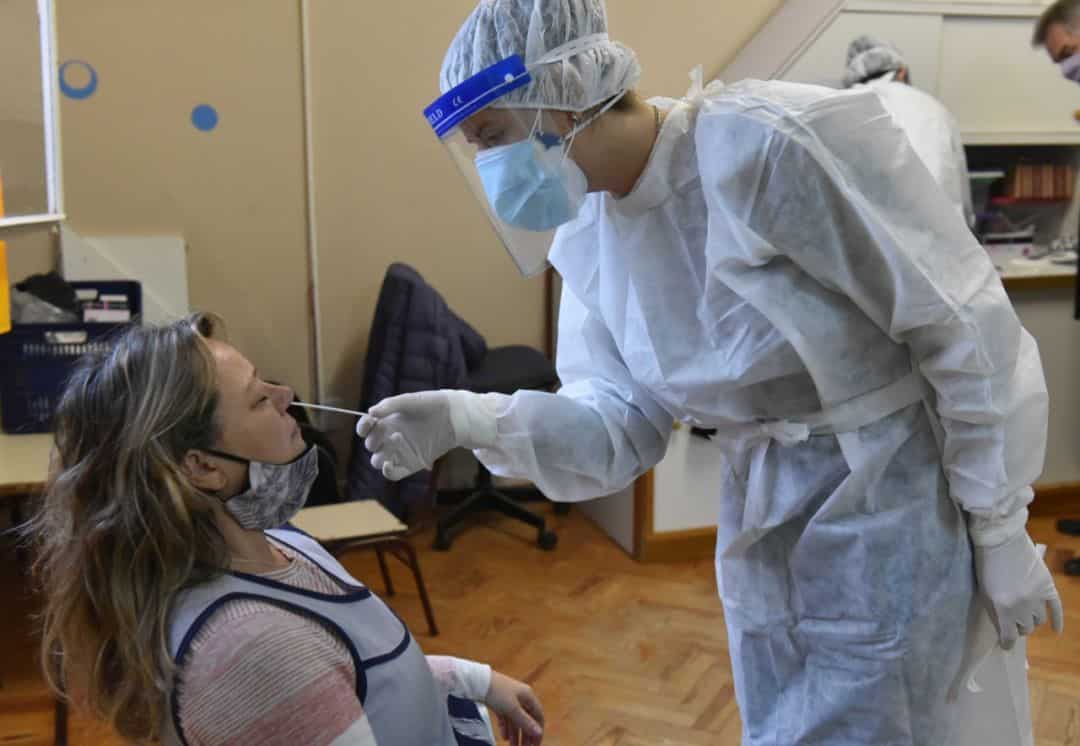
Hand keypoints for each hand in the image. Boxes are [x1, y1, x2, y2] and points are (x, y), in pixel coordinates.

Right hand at [356, 392, 457, 480]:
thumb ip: (390, 405)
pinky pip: (393, 474)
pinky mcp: (411, 464)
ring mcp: (400, 452)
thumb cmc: (431, 405)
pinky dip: (387, 472)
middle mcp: (390, 438)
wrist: (454, 416)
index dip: (363, 427)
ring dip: (381, 453)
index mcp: (386, 422)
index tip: (369, 422)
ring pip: (378, 461)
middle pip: (371, 446)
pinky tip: (388, 463)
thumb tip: (370, 413)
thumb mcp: (409, 401)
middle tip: (386, 428)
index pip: (366, 429)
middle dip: (373, 439)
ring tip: (398, 437)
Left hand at [485, 670, 543, 744]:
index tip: (535, 744)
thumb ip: (526, 722)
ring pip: (515, 719)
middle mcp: (520, 697)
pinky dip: (505, 727)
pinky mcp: (499, 701)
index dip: (538, 730)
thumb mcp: (513, 709)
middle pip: (526, 719)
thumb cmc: (498, 692)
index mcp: (528, 696)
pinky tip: (504, 736)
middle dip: (525, 734)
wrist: (477, 681)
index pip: (538, 715)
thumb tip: (539, 732)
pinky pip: (505, 717)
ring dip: (515, 733)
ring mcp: (509, 699)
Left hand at [973, 530, 1063, 648]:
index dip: (1007, 643)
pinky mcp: (1048, 586)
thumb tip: (1002, 631)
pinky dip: (1057, 620)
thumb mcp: (983, 592)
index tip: (1005, 645)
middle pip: (1025, 628)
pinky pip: (1057, 609)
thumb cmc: (985, 565)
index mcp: (1004, 608)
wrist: (1001, 540)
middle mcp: (1024, 606)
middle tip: (1012, 622)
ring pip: (1039, 620)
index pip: (1009, 636)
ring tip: (1024, 616)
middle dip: (1018, 627)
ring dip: (1031, 620)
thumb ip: (994, 614)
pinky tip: (1055, 630)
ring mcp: (1038, 597)